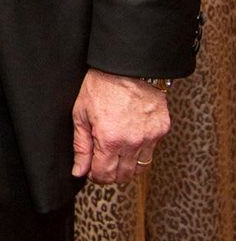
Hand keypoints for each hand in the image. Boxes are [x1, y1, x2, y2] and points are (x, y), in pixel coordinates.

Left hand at [71, 67, 169, 182]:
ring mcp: (150, 137)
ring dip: (126, 165)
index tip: (91, 169)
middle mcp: (133, 142)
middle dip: (110, 173)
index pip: (104, 175)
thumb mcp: (81, 113)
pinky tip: (130, 136)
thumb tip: (79, 170)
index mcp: (110, 139)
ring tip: (116, 150)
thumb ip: (81, 145)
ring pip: (139, 168)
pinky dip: (140, 149)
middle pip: (123, 176)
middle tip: (102, 160)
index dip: (95, 175)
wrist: (126, 65)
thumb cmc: (101, 84)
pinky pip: (151, 150)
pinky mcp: (162, 129)